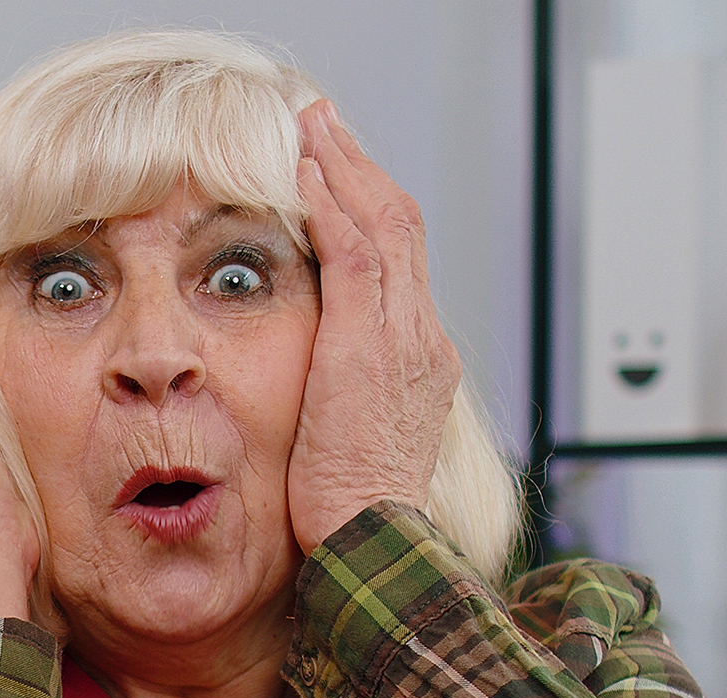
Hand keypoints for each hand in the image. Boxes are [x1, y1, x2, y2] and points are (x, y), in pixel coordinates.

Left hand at [286, 99, 462, 551]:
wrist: (373, 544)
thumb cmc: (352, 512)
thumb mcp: (352, 440)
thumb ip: (342, 399)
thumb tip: (314, 389)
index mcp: (421, 361)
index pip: (401, 262)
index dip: (370, 209)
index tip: (338, 175)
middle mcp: (422, 339)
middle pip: (401, 227)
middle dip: (360, 169)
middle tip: (325, 125)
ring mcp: (403, 338)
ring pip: (382, 225)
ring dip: (343, 169)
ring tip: (312, 127)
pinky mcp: (368, 345)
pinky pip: (354, 254)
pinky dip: (331, 206)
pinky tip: (304, 173)